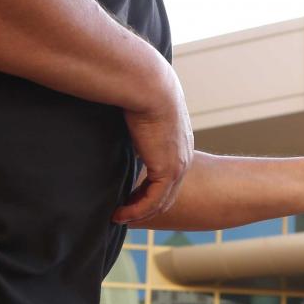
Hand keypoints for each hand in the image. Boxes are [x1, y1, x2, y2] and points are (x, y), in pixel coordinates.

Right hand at [114, 59, 192, 223]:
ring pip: (160, 200)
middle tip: (124, 213)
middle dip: (145, 205)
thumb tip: (122, 124)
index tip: (129, 195)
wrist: (150, 87)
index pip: (167, 175)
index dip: (149, 189)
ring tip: (119, 217)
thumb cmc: (141, 91)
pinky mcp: (167, 171)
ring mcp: (178, 166)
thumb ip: (137, 125)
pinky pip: (153, 201)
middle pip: (166, 192)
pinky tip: (120, 214)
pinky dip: (137, 211)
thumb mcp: (142, 113)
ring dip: (139, 212)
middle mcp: (183, 158)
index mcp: (180, 144)